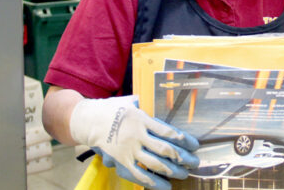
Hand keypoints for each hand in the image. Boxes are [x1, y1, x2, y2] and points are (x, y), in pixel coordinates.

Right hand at [69, 95, 198, 189]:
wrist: (88, 120)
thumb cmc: (112, 110)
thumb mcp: (130, 102)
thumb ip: (147, 105)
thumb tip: (162, 102)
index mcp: (142, 119)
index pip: (168, 132)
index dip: (184, 140)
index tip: (195, 146)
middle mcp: (137, 135)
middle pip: (165, 150)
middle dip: (183, 158)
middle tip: (194, 163)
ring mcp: (129, 150)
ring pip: (155, 164)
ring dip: (172, 171)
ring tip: (184, 174)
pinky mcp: (121, 161)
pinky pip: (139, 175)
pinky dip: (154, 182)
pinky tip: (166, 186)